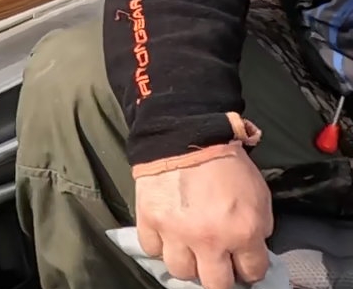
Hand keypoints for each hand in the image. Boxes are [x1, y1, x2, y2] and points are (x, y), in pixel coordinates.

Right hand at [134, 145, 273, 288]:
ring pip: (181, 272)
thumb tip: (249, 249)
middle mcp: (208, 239)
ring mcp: (175, 232)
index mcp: (242, 231)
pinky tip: (168, 235)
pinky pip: (152, 249)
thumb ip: (257, 228)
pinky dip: (160, 245)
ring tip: (190, 249)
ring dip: (188, 263)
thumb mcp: (259, 197)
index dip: (250, 268)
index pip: (252, 273)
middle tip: (219, 263)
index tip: (244, 262)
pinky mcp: (149, 221)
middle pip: (215, 284)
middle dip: (220, 276)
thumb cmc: (226, 164)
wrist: (185, 135)